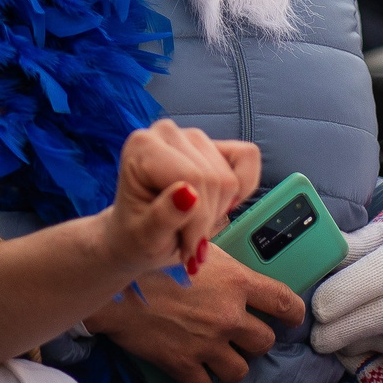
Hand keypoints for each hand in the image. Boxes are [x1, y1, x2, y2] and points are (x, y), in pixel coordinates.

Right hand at [83, 245, 301, 382]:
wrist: (112, 281)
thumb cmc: (148, 253)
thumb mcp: (190, 241)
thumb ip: (215, 249)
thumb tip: (224, 235)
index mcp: (235, 281)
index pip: (284, 302)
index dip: (293, 313)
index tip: (291, 317)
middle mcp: (228, 315)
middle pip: (265, 341)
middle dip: (254, 338)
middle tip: (239, 332)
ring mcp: (207, 343)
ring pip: (240, 370)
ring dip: (231, 363)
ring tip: (217, 352)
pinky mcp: (183, 364)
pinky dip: (200, 382)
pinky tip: (193, 370)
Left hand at [96, 123, 259, 278]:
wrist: (136, 234)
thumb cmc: (135, 235)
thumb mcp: (145, 238)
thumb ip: (164, 217)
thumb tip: (188, 194)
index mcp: (142, 147)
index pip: (193, 178)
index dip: (198, 220)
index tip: (190, 250)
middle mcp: (166, 132)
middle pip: (214, 178)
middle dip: (206, 219)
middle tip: (190, 241)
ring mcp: (191, 136)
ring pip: (230, 178)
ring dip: (218, 210)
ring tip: (195, 226)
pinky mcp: (212, 145)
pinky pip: (247, 158)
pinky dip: (243, 189)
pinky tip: (218, 206)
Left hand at [311, 188, 382, 359]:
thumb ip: (355, 244)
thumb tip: (320, 253)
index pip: (376, 277)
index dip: (344, 293)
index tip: (317, 307)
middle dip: (344, 329)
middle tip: (315, 338)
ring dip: (352, 340)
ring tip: (326, 336)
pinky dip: (369, 345)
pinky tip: (352, 337)